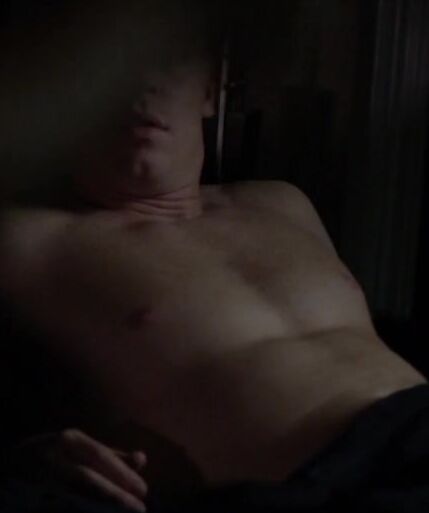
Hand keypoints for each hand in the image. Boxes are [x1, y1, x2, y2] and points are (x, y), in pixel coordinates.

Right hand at [4, 429, 147, 511]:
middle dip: (115, 495)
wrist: (11, 466)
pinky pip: (62, 505)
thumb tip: (142, 459)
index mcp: (68, 439)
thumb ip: (110, 455)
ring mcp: (40, 477)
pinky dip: (82, 510)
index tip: (143, 490)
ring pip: (74, 496)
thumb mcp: (81, 448)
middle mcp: (53, 456)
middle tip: (139, 508)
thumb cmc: (55, 454)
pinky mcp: (31, 497)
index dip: (122, 473)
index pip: (100, 456)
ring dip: (100, 506)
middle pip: (87, 478)